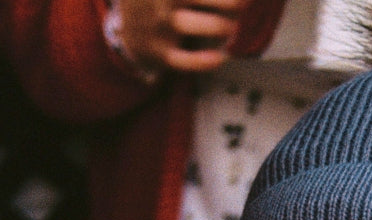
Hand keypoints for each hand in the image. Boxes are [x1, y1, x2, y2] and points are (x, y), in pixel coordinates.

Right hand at [116, 0, 248, 73]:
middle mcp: (160, 0)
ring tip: (232, 27)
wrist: (126, 26)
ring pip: (188, 24)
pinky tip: (220, 58)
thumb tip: (241, 0)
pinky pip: (182, 60)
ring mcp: (158, 26)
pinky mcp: (159, 53)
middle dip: (227, 1)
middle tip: (244, 3)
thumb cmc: (160, 1)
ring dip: (216, 26)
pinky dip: (201, 61)